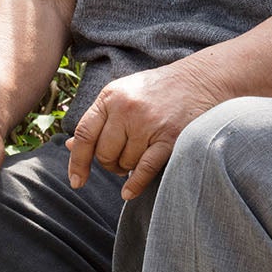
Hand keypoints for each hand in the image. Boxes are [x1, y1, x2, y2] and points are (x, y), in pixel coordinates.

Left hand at [67, 64, 223, 200]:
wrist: (201, 79)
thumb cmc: (159, 90)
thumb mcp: (123, 94)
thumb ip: (99, 118)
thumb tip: (69, 146)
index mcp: (111, 96)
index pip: (84, 134)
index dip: (77, 161)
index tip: (77, 181)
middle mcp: (126, 108)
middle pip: (104, 153)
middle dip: (110, 164)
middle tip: (122, 160)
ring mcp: (148, 123)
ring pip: (125, 163)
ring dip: (129, 168)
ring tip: (140, 155)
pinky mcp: (169, 137)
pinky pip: (144, 169)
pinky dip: (135, 185)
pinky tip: (129, 193)